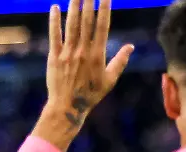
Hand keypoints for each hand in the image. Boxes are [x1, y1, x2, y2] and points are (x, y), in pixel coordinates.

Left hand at [34, 0, 134, 150]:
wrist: (67, 107)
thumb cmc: (90, 95)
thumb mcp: (110, 80)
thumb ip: (120, 61)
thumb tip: (131, 47)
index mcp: (97, 55)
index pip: (102, 26)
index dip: (104, 9)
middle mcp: (82, 52)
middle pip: (86, 21)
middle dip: (89, 2)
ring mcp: (67, 54)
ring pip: (71, 25)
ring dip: (73, 7)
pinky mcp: (54, 57)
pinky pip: (54, 36)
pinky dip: (54, 21)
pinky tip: (54, 8)